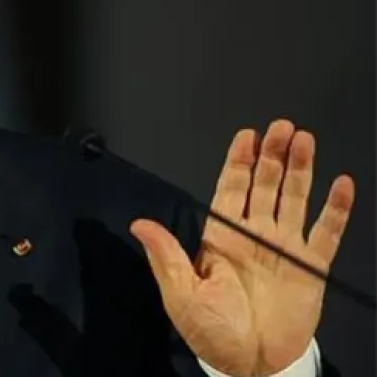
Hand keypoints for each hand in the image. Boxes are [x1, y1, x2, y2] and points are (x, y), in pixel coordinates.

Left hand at [130, 120, 353, 375]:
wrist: (249, 363)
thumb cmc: (211, 330)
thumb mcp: (181, 294)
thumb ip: (166, 256)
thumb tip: (139, 223)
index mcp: (221, 237)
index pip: (230, 189)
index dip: (237, 162)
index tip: (245, 135)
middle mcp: (254, 235)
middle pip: (264, 185)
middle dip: (271, 156)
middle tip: (280, 127)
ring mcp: (283, 248)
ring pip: (294, 199)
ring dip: (300, 170)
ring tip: (305, 140)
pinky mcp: (311, 267)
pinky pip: (326, 232)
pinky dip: (335, 208)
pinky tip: (341, 182)